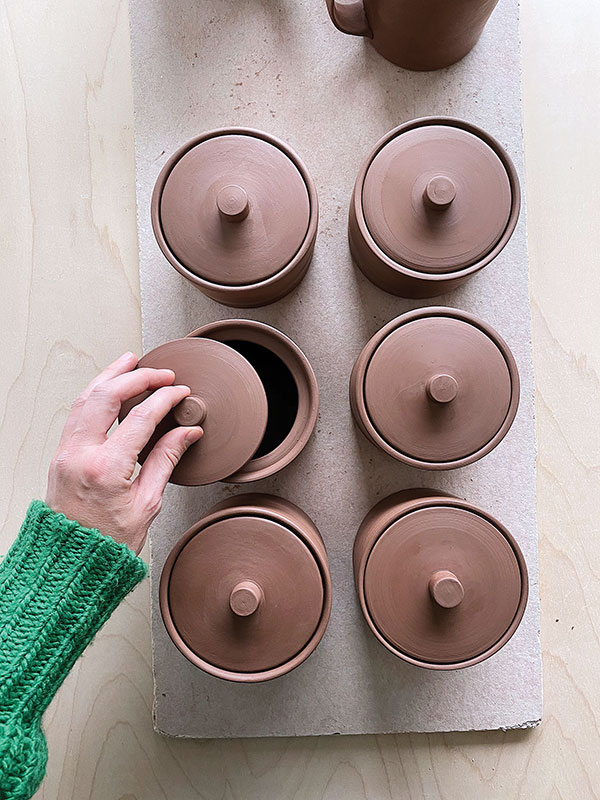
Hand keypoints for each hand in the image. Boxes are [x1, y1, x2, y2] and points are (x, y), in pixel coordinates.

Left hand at [45, 352, 202, 553]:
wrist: (72, 562)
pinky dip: (95, 394)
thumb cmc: (108, 542)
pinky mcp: (60, 455)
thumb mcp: (147, 503)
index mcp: (105, 469)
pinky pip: (76, 413)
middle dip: (136, 376)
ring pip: (85, 398)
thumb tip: (186, 432)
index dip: (164, 400)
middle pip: (106, 396)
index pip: (140, 418)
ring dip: (109, 376)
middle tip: (160, 372)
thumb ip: (166, 460)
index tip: (180, 394)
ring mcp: (65, 453)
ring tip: (129, 362)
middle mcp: (79, 456)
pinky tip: (108, 388)